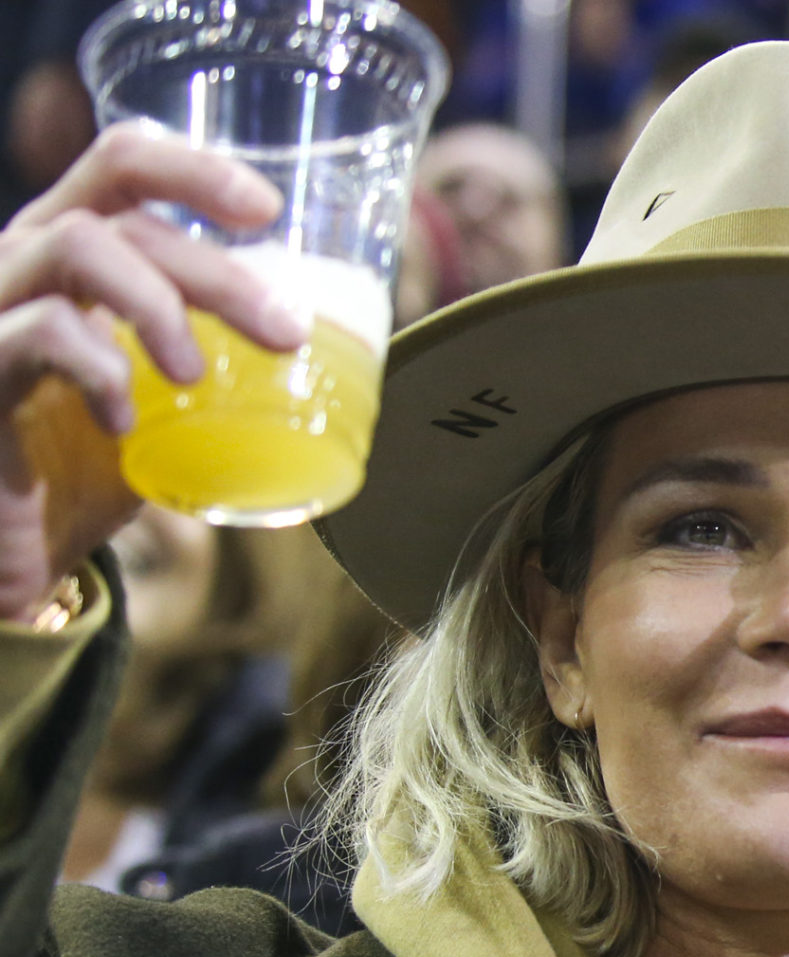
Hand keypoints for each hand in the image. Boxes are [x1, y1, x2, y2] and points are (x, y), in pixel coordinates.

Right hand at [0, 123, 310, 621]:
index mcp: (66, 253)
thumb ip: (226, 373)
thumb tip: (348, 370)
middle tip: (283, 335)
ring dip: (158, 304)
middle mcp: (17, 262)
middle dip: (216, 271)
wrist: (6, 553)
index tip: (268, 209)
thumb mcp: (169, 412)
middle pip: (120, 214)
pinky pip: (39, 329)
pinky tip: (122, 424)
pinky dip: (100, 368)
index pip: (121, 165)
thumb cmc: (86, 472)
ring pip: (77, 245)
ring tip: (193, 374)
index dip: (193, 168)